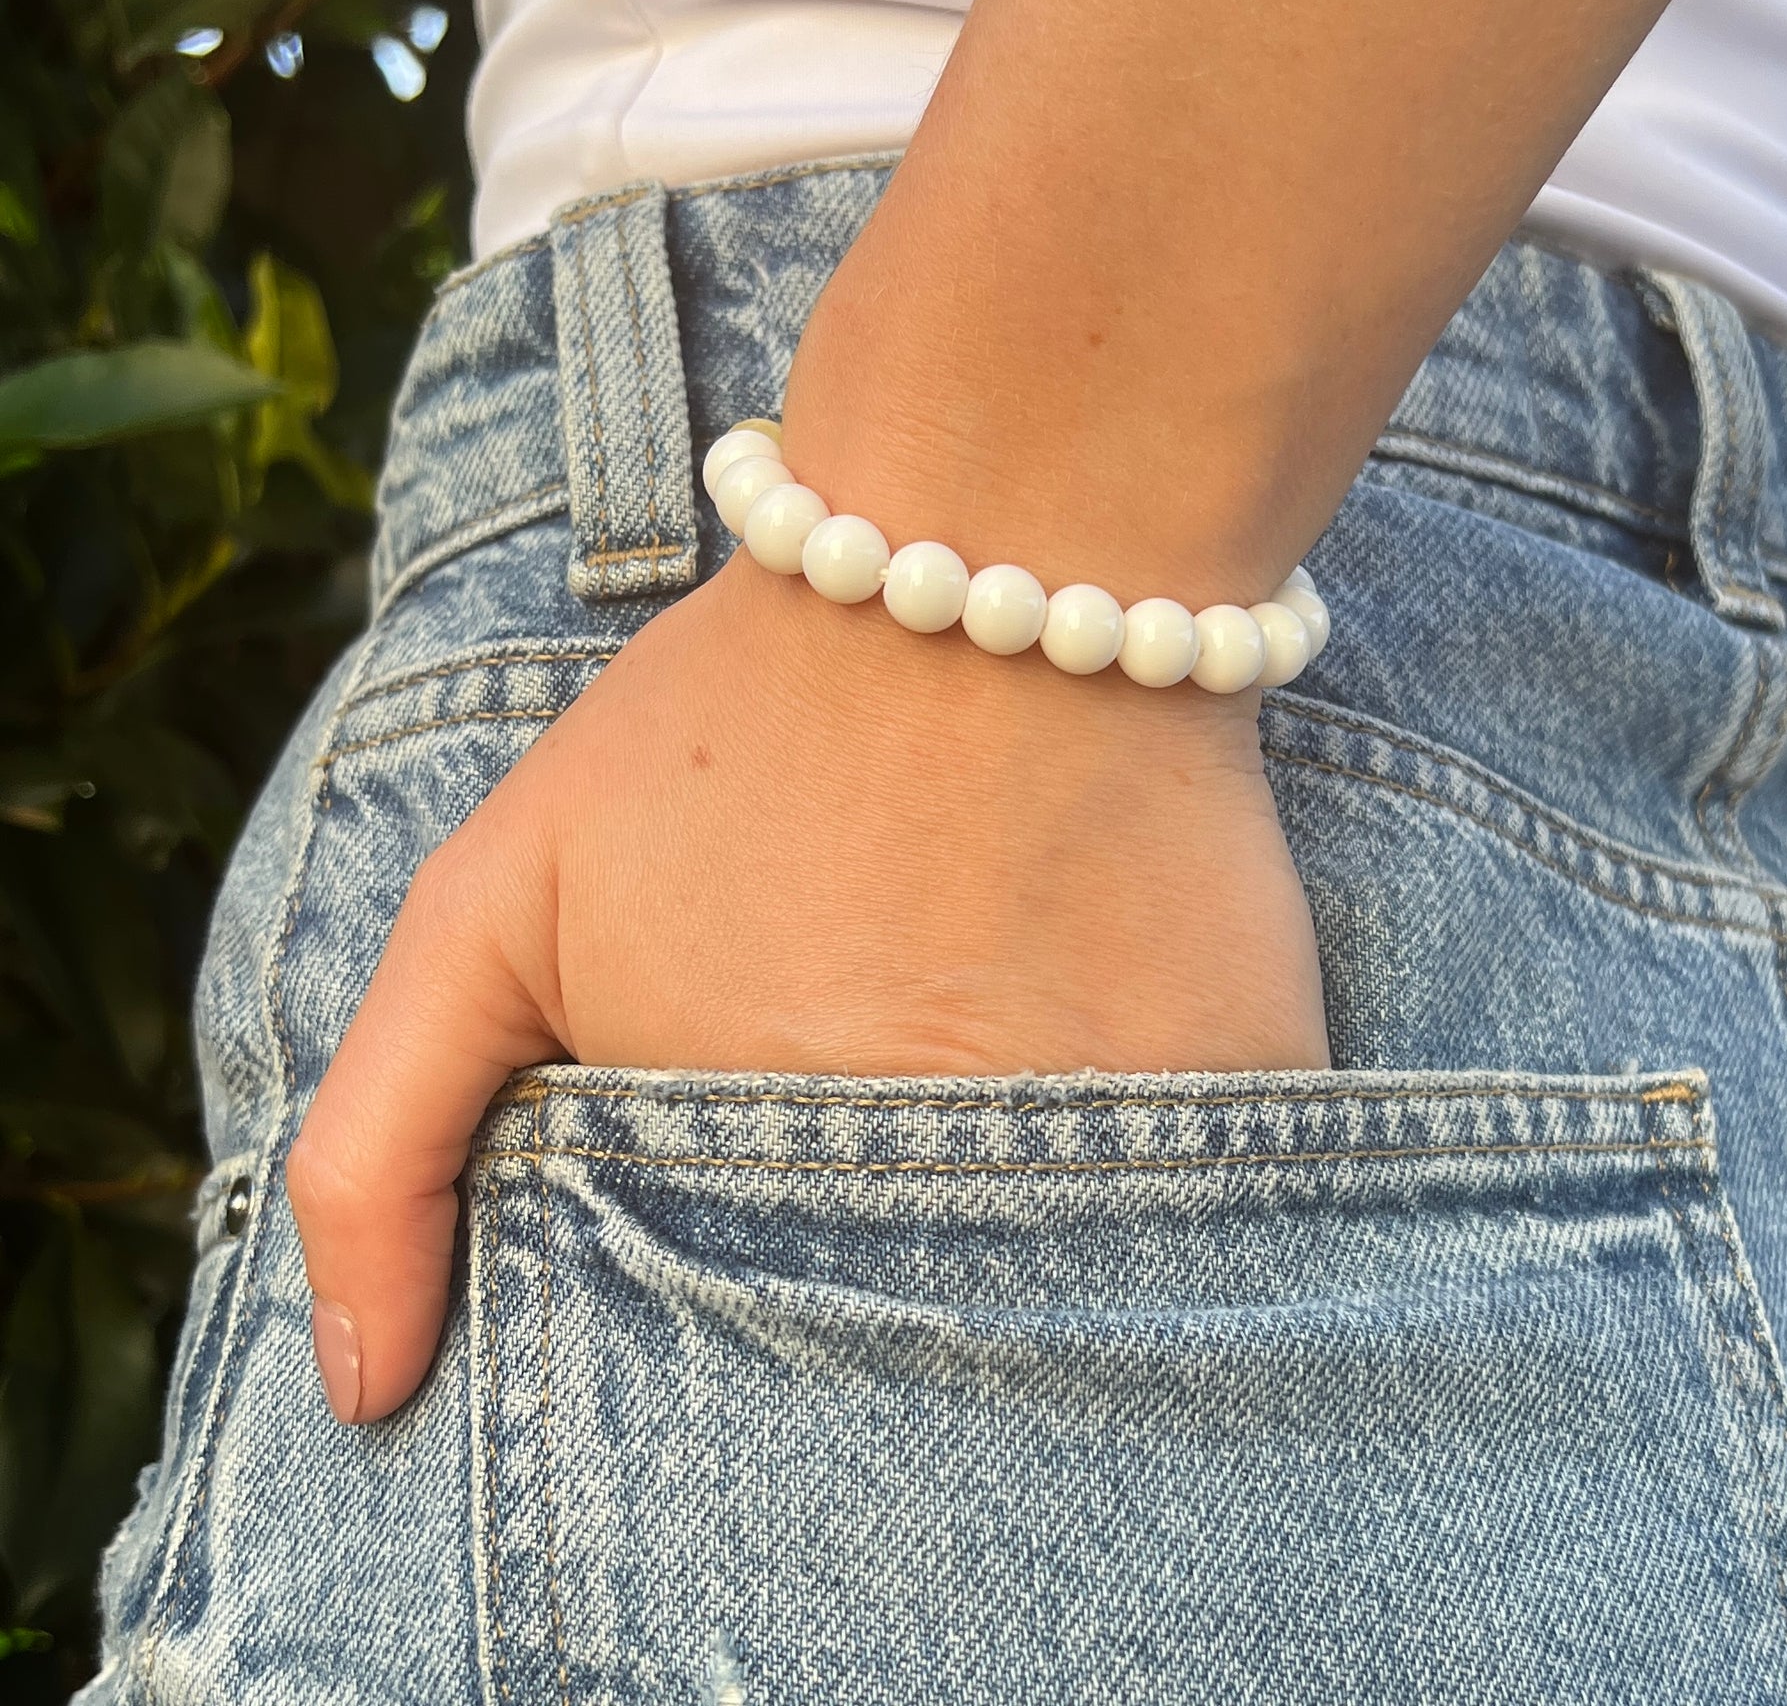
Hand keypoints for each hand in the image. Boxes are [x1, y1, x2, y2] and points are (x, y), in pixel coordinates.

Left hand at [286, 548, 1327, 1421]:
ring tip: (996, 1064)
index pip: (733, 1391)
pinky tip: (1112, 1033)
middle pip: (907, 1368)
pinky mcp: (1254, 1092)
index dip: (731, 1325)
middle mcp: (945, 1224)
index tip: (748, 1225)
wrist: (987, 559)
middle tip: (878, 1109)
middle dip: (871, 1289)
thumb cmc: (729, 729)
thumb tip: (366, 1395)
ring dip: (1024, 1249)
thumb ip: (381, 1148)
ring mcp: (1120, 1166)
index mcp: (758, 1209)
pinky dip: (1168, 1177)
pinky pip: (1209, 1212)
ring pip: (1060, 1304)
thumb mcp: (491, 908)